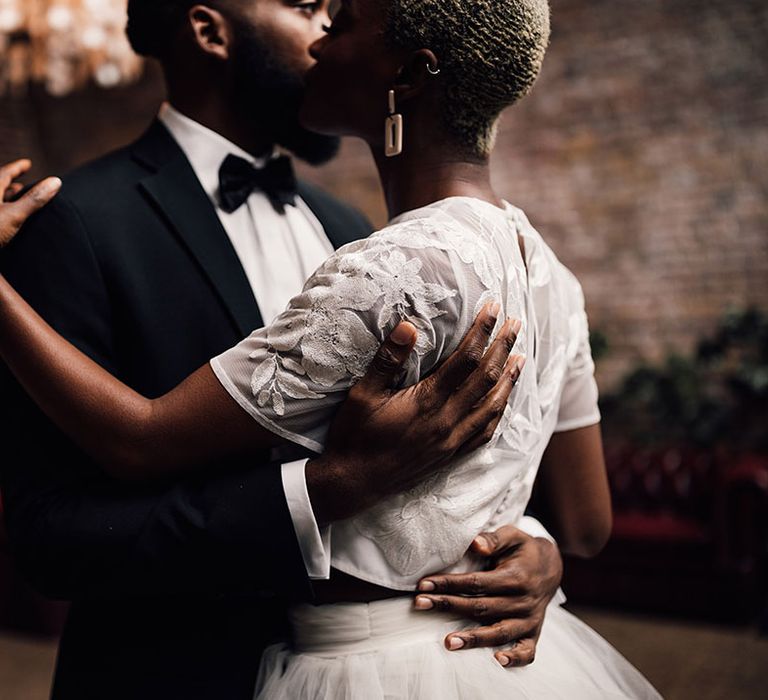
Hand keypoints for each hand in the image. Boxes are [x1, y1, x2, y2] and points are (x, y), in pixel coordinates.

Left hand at [0, 160, 60, 247]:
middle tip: (23, 184)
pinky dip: (2, 213)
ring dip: (5, 199)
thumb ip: (34, 199)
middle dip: (11, 184)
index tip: (27, 163)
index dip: (17, 168)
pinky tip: (5, 221)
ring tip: (16, 201)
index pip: (4, 173)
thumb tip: (56, 181)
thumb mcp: (14, 215)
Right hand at [307, 303, 524, 524]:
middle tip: (516, 323)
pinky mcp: (450, 455)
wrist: (353, 482)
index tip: (494, 309)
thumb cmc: (354, 435)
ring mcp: (451, 440)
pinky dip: (499, 412)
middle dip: (503, 347)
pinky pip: (485, 432)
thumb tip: (408, 327)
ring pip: (492, 405)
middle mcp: (446, 421)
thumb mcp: (363, 394)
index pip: (465, 359)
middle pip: (486, 378)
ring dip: (509, 379)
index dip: (482, 331)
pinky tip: (504, 401)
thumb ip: (387, 360)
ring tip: (521, 357)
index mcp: (427, 402)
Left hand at [414, 525, 562, 667]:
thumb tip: (475, 544)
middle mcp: (522, 601)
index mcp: (515, 577)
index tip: (424, 585)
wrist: (551, 566)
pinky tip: (496, 661)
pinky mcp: (533, 633)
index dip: (449, 584)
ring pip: (499, 632)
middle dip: (448, 606)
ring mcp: (529, 620)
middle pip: (481, 607)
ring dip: (473, 638)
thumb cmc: (523, 550)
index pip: (476, 583)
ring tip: (448, 642)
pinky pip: (527, 651)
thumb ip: (493, 539)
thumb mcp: (512, 536)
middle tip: (420, 604)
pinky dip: (514, 658)